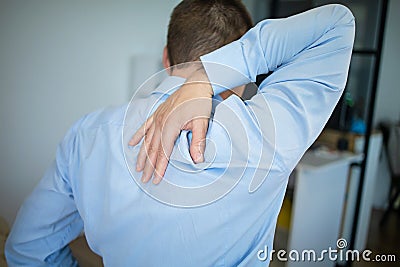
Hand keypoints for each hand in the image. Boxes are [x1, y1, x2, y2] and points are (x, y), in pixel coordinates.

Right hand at [129, 66, 212, 183]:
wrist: (197, 84)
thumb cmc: (200, 102)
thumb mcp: (202, 122)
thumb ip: (198, 142)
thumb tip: (198, 160)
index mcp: (170, 126)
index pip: (163, 152)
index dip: (159, 167)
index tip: (156, 180)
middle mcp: (161, 122)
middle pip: (152, 148)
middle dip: (148, 166)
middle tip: (144, 180)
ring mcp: (157, 117)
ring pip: (147, 140)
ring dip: (142, 155)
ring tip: (138, 167)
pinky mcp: (158, 113)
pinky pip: (145, 126)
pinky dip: (138, 135)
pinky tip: (132, 144)